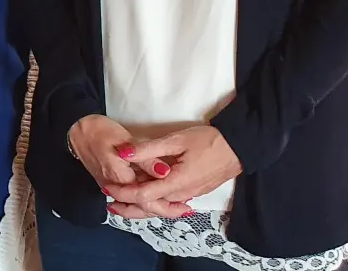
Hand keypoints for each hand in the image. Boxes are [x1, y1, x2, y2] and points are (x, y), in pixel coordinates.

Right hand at [69, 116, 192, 219]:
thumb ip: (146, 159)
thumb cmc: (100, 132)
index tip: (186, 203)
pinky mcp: (111, 182)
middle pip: (143, 207)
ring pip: (137, 204)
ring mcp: (112, 187)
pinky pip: (130, 198)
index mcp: (121, 179)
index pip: (148, 199)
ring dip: (156, 207)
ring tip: (176, 207)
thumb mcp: (125, 141)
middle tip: (185, 210)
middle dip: (165, 210)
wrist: (76, 130)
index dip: (167, 203)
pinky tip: (157, 197)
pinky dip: (145, 200)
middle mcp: (116, 188)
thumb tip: (165, 172)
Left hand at [105, 125, 240, 218]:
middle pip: (150, 206)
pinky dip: (154, 199)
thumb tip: (123, 153)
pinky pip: (170, 201)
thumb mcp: (176, 140)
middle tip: (109, 197)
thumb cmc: (209, 141)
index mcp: (176, 183)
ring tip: (121, 197)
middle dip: (127, 204)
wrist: (240, 147)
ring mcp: (190, 195)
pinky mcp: (194, 191)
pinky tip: (145, 192)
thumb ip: (148, 149)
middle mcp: (182, 194)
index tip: (107, 187)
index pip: (143, 195)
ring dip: (140, 202)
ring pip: (160, 205)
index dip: (123, 193)